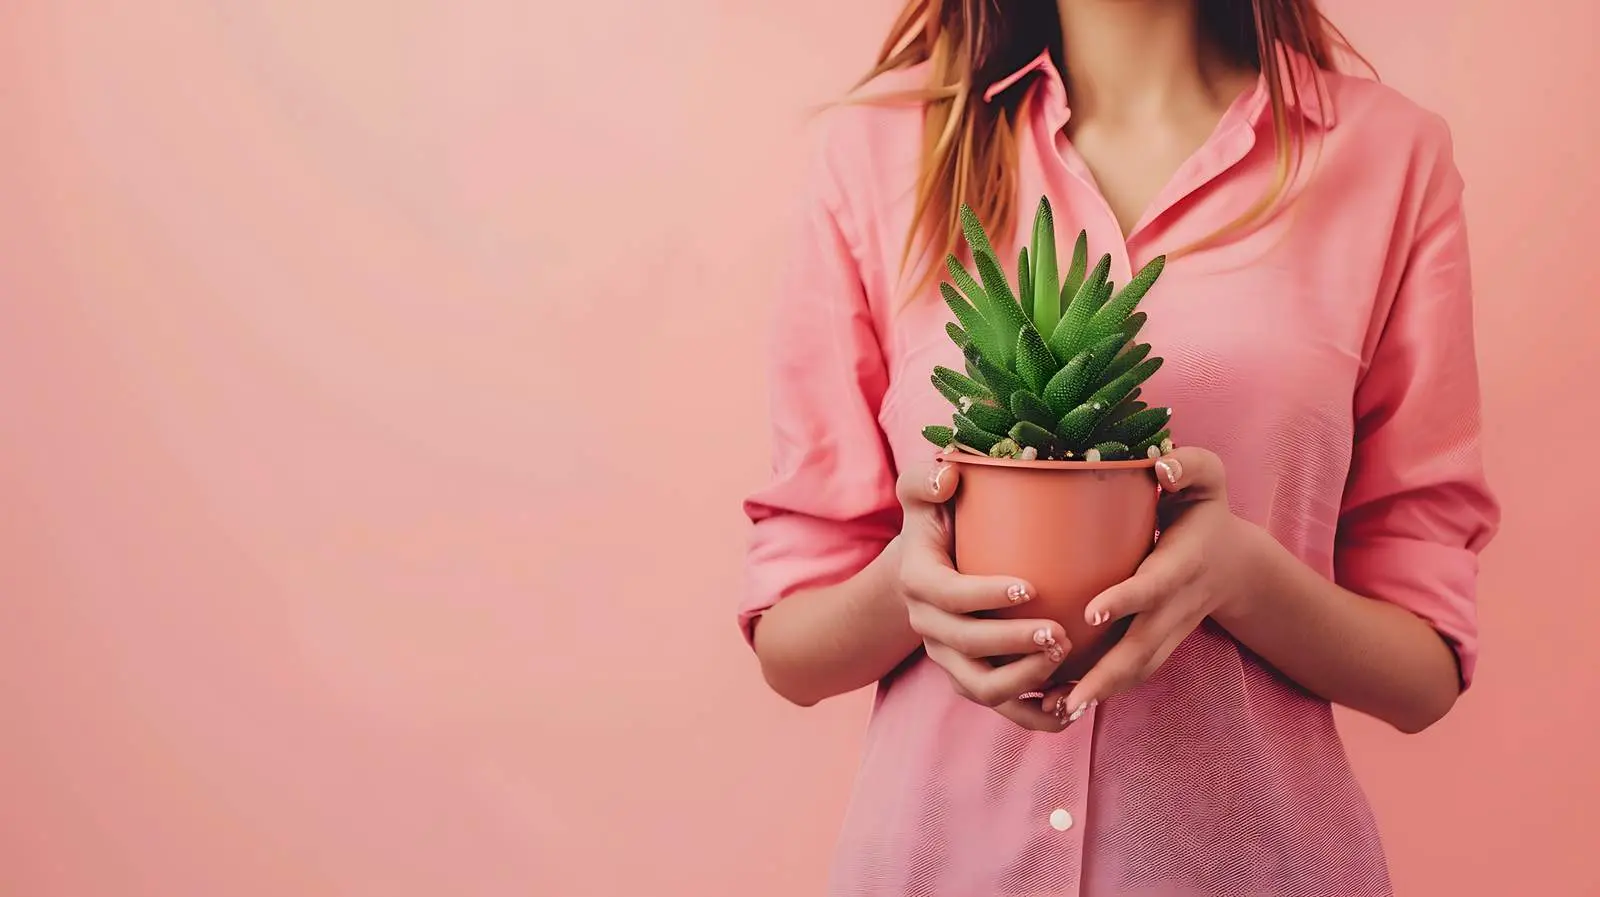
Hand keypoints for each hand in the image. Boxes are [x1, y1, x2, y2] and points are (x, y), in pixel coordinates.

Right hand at [894, 460, 1071, 731]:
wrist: (928, 568)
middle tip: (1060, 633)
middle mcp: (929, 626)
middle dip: (1013, 644)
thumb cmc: (937, 523)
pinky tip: (1071, 706)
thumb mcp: (923, 494)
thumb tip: (951, 475)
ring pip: (980, 688)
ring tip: (1065, 660)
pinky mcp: (971, 677)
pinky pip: (1001, 708)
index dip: (984, 596)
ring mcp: (949, 658)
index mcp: (918, 581)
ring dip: (1024, 681)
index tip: (1030, 587)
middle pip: (966, 647)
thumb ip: (928, 478)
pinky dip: (1034, 716)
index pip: (946, 594)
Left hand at [1041, 446, 1266, 722]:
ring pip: (1137, 669)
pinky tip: (1062, 706)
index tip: (1092, 612)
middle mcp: (1177, 605)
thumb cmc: (1205, 510)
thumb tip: (1163, 465)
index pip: (1154, 585)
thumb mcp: (1207, 477)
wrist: (1235, 562)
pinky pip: (1132, 674)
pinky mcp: (1158, 645)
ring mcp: (1169, 631)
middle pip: (1143, 646)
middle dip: (1107, 675)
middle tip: (1068, 698)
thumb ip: (1190, 465)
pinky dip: (1102, 693)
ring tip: (1057, 710)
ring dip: (1100, 693)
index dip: (1126, 599)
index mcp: (1183, 564)